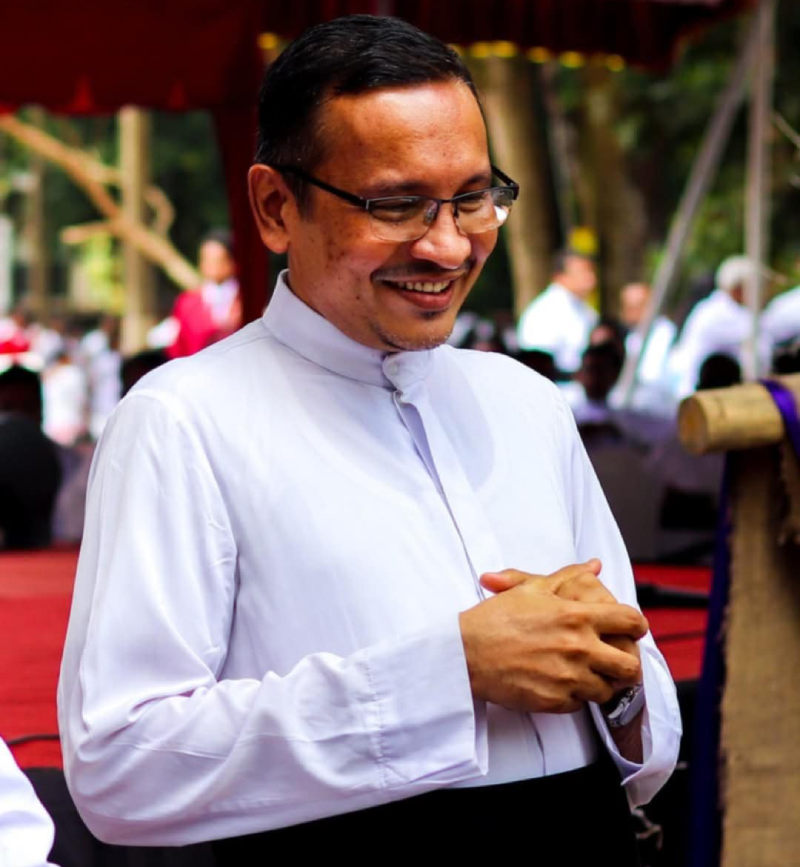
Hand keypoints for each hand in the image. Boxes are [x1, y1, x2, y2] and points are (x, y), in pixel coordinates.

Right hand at [459, 562, 646, 714]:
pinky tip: (560, 683)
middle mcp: (579, 649)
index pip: (630, 622)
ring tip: (585, 674)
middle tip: (615, 660)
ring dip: (600, 682)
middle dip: (627, 663)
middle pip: (630, 666)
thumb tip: (594, 566)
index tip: (632, 629)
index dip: (637, 625)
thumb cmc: (496, 619)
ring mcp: (569, 678)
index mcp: (576, 617)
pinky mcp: (555, 701)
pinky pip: (581, 704)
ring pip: (608, 690)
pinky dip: (575, 696)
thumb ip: (568, 577)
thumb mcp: (532, 590)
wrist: (466, 653)